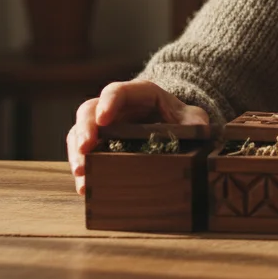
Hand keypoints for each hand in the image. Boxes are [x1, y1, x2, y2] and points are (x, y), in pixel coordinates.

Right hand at [65, 80, 208, 195]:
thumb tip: (200, 132)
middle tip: (85, 150)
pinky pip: (83, 152)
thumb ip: (195, 123)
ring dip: (77, 153)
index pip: (118, 91)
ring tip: (82, 175)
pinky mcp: (99, 144)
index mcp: (138, 94)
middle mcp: (114, 107)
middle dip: (85, 129)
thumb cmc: (181, 119)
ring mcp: (103, 126)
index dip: (108, 103)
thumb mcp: (192, 119)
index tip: (103, 120)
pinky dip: (83, 168)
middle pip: (90, 111)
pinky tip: (84, 187)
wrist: (174, 126)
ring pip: (80, 132)